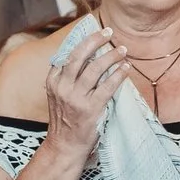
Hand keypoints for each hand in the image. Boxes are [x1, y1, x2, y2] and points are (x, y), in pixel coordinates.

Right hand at [42, 28, 129, 153]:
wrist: (65, 146)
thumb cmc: (66, 120)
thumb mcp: (58, 96)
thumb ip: (66, 78)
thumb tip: (86, 57)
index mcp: (53, 81)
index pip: (68, 54)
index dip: (83, 41)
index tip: (96, 33)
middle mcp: (62, 87)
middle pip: (79, 55)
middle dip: (95, 40)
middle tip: (108, 32)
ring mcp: (76, 98)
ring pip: (95, 68)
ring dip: (111, 56)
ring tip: (122, 50)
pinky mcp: (90, 108)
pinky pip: (108, 86)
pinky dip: (118, 74)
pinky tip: (125, 67)